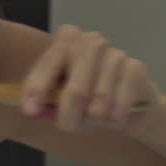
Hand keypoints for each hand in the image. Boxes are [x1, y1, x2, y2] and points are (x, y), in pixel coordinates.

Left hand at [20, 25, 163, 132]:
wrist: (134, 105)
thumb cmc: (90, 99)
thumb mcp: (62, 100)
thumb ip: (47, 101)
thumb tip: (31, 110)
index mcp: (67, 40)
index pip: (49, 63)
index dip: (38, 88)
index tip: (30, 111)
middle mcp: (91, 41)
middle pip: (76, 90)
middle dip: (70, 116)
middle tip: (70, 126)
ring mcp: (116, 54)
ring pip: (99, 104)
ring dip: (95, 121)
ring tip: (97, 118)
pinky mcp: (136, 69)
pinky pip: (119, 108)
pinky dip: (115, 120)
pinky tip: (116, 116)